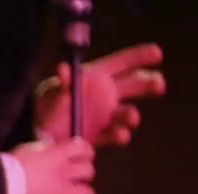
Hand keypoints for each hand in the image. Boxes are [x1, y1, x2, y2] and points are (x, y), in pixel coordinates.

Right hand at [11, 138, 102, 193]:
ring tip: (78, 193)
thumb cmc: (6, 170)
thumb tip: (47, 150)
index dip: (83, 149)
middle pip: (88, 170)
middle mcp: (64, 173)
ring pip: (88, 191)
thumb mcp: (24, 151)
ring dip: (84, 191)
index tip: (79, 152)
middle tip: (76, 175)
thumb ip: (39, 151)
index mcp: (55, 156)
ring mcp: (63, 193)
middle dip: (83, 172)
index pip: (80, 147)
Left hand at [34, 42, 165, 147]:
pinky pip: (114, 135)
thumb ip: (62, 83)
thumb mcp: (52, 92)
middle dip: (149, 84)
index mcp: (96, 78)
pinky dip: (119, 135)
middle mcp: (106, 95)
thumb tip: (63, 68)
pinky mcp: (100, 135)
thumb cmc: (45, 105)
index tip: (157, 53)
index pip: (121, 63)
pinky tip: (121, 135)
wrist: (38, 134)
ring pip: (126, 113)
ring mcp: (105, 116)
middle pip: (134, 86)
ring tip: (131, 117)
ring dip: (131, 115)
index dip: (139, 56)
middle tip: (158, 85)